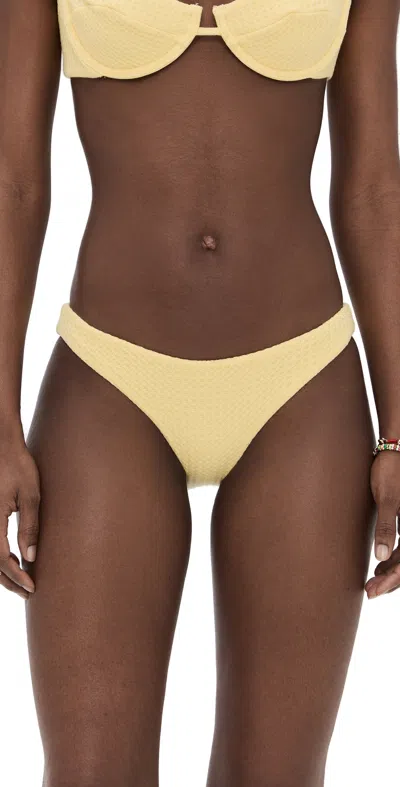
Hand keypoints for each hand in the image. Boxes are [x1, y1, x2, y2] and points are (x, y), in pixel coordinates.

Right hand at [0, 438, 39, 599]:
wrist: (2, 445)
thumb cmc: (18, 466)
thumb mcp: (31, 495)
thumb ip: (30, 526)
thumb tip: (31, 557)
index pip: (1, 558)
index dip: (16, 575)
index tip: (32, 586)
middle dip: (8, 580)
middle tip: (28, 592)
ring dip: (2, 571)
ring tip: (21, 581)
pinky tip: (13, 558)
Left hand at [365, 451, 399, 598]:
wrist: (393, 449)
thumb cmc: (390, 470)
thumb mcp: (386, 499)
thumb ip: (385, 528)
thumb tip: (382, 557)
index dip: (393, 579)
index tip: (375, 590)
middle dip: (391, 581)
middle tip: (370, 592)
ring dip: (391, 572)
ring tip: (371, 583)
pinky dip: (392, 558)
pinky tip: (379, 565)